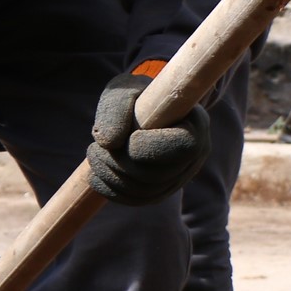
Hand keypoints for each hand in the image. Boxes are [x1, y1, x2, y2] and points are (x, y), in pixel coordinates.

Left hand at [86, 68, 209, 205]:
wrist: (144, 108)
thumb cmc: (136, 96)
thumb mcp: (123, 91)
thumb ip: (115, 108)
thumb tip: (108, 143)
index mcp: (196, 124)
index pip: (183, 147)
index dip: (150, 147)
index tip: (128, 137)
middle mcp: (195, 155)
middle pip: (158, 175)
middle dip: (118, 163)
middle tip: (94, 148)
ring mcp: (181, 175)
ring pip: (146, 191)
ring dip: (110, 177)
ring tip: (94, 155)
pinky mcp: (163, 188)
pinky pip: (140, 200)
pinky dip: (113, 192)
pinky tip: (94, 177)